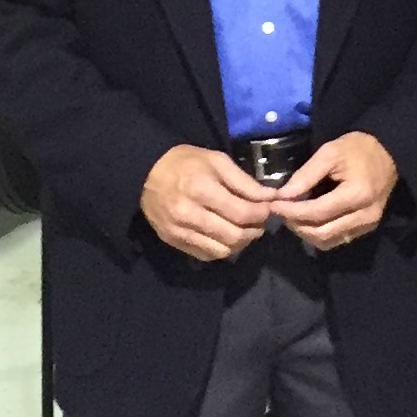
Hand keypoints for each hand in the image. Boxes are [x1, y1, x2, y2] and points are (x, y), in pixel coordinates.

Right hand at [141, 145, 276, 261]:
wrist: (146, 173)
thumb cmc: (185, 163)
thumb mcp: (216, 161)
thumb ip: (244, 181)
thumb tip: (270, 197)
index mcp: (201, 189)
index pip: (242, 213)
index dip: (261, 214)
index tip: (268, 208)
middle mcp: (189, 214)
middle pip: (234, 236)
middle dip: (254, 230)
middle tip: (259, 221)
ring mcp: (179, 231)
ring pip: (222, 251)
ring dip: (240, 243)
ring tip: (244, 229)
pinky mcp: (174, 242)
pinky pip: (207, 255)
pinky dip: (222, 249)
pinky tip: (225, 235)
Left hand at [271, 132, 397, 251]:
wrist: (388, 153)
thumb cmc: (358, 149)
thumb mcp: (330, 152)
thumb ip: (306, 175)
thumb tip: (283, 195)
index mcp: (357, 195)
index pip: (317, 212)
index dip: (292, 212)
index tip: (273, 205)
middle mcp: (365, 216)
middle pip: (322, 233)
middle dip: (296, 225)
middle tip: (280, 212)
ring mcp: (368, 225)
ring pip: (328, 241)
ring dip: (306, 233)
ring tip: (293, 216)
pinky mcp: (367, 229)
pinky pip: (338, 239)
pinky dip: (319, 234)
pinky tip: (309, 220)